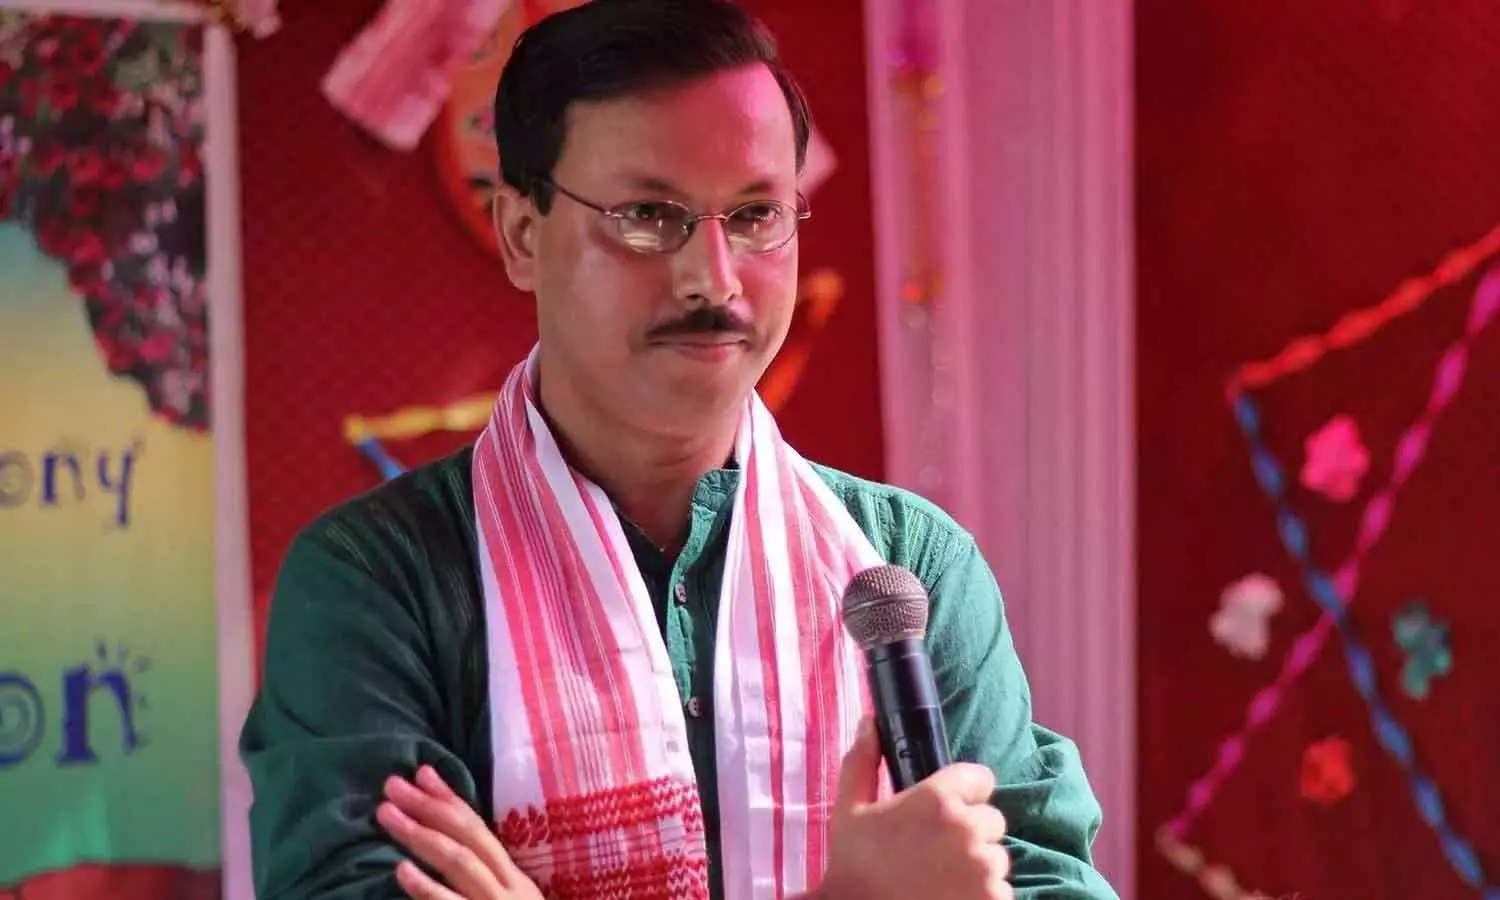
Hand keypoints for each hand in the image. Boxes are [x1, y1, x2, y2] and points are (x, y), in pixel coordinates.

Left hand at [376, 765, 543, 899]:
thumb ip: (483, 880)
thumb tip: (446, 849)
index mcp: (513, 879)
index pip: (479, 829)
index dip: (449, 797)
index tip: (421, 772)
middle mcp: (509, 889)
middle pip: (467, 837)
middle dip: (428, 806)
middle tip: (391, 786)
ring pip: (460, 863)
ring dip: (420, 835)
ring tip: (386, 816)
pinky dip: (428, 888)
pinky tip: (402, 871)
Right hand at [816, 718, 1012, 899]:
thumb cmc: (853, 865)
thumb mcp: (849, 808)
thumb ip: (863, 761)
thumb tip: (869, 722)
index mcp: (937, 799)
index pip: (981, 778)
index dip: (965, 793)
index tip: (947, 809)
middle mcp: (966, 828)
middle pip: (990, 820)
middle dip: (970, 832)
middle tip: (937, 852)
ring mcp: (984, 868)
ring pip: (996, 857)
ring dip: (977, 866)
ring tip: (942, 878)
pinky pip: (1001, 889)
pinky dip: (982, 895)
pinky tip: (951, 896)